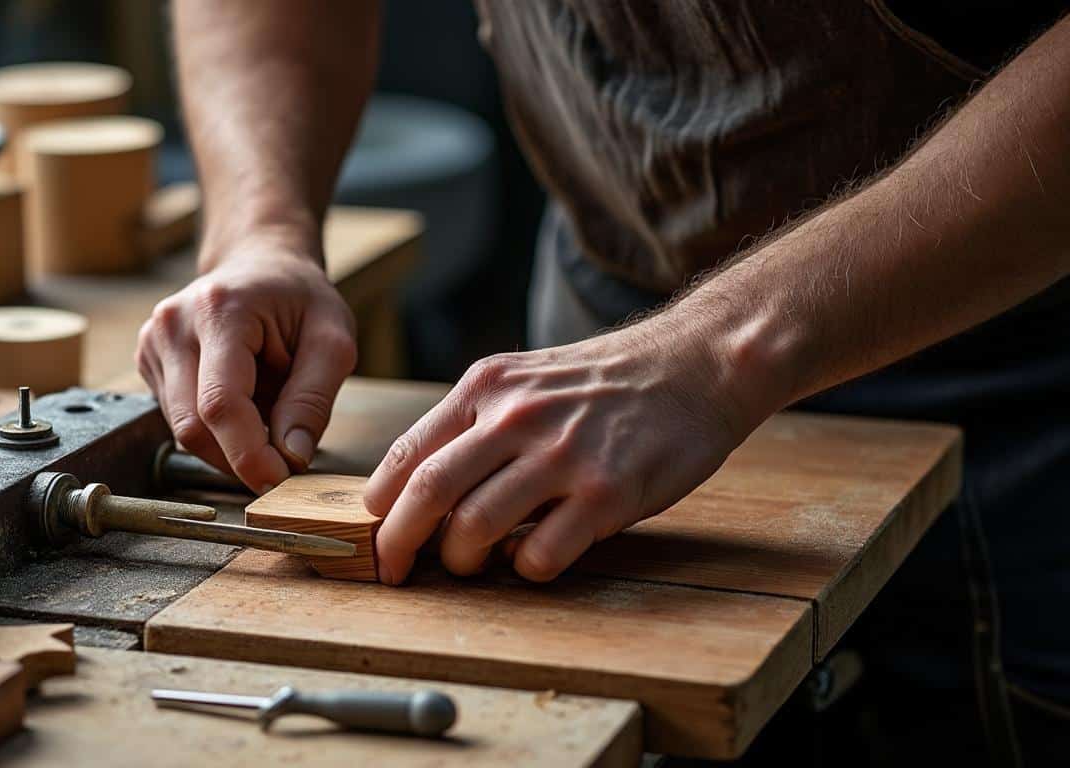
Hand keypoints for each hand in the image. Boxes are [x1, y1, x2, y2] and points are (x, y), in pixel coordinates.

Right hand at [136, 234, 356, 493]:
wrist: (261, 264)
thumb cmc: (300, 298)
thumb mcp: (333, 339)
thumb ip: (314, 398)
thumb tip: (292, 454)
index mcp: (219, 311)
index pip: (221, 403)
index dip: (248, 454)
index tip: (280, 479)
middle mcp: (172, 325)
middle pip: (193, 426)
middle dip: (239, 458)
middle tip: (282, 463)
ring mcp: (153, 343)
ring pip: (183, 431)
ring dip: (229, 445)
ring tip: (268, 416)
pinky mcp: (149, 362)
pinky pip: (179, 420)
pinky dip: (215, 431)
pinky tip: (243, 406)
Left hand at [363, 318, 766, 583]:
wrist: (695, 365)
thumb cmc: (604, 382)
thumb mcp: (526, 380)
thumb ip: (475, 424)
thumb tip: (416, 488)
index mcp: (487, 387)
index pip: (408, 454)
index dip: (381, 506)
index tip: (374, 535)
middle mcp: (517, 417)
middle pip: (428, 494)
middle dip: (399, 544)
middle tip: (394, 570)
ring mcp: (562, 456)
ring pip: (476, 529)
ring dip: (462, 561)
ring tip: (472, 564)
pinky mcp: (606, 494)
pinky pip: (541, 556)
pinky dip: (526, 570)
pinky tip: (536, 557)